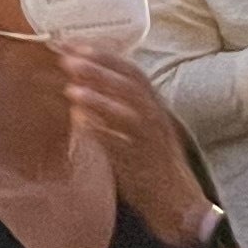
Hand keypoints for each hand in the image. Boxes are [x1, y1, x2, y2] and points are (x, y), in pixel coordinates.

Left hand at [61, 47, 209, 242]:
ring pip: (129, 112)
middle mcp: (156, 118)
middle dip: (100, 69)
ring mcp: (151, 140)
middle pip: (130, 85)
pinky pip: (122, 145)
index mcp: (154, 105)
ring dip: (100, 99)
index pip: (132, 71)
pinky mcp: (144, 164)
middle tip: (69, 59)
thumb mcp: (142, 127)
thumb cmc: (155, 162)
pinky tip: (82, 124)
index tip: (76, 45)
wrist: (178, 202)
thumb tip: (84, 86)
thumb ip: (119, 106)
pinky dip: (103, 133)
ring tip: (72, 90)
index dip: (105, 56)